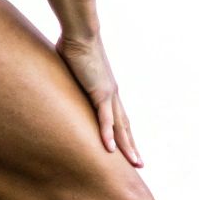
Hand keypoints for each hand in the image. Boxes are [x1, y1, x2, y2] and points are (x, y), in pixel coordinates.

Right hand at [55, 36, 143, 167]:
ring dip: (127, 146)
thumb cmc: (74, 48)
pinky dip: (107, 134)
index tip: (128, 149)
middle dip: (132, 146)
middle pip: (125, 126)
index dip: (124, 135)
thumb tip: (59, 87)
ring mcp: (108, 93)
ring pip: (121, 126)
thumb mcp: (73, 73)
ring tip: (134, 162)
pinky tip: (109, 149)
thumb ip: (71, 84)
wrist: (80, 34)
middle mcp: (112, 94)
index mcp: (107, 90)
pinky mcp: (100, 91)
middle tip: (139, 164)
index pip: (119, 118)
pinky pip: (104, 117)